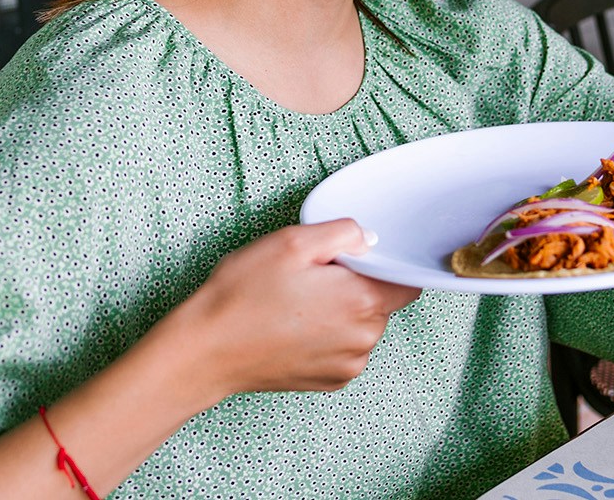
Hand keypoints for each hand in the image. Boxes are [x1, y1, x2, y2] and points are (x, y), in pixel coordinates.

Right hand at [178, 219, 418, 396]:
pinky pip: (344, 348)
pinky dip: (328, 336)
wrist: (205, 351)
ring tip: (296, 304)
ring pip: (363, 326)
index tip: (355, 260)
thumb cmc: (243, 296)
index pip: (407, 281)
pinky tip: (294, 327)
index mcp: (362, 301)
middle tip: (311, 278)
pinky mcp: (330, 381)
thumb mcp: (292, 242)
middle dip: (356, 286)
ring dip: (341, 312)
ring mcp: (347, 365)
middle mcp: (364, 339)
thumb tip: (370, 238)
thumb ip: (343, 233)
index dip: (385, 265)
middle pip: (382, 302)